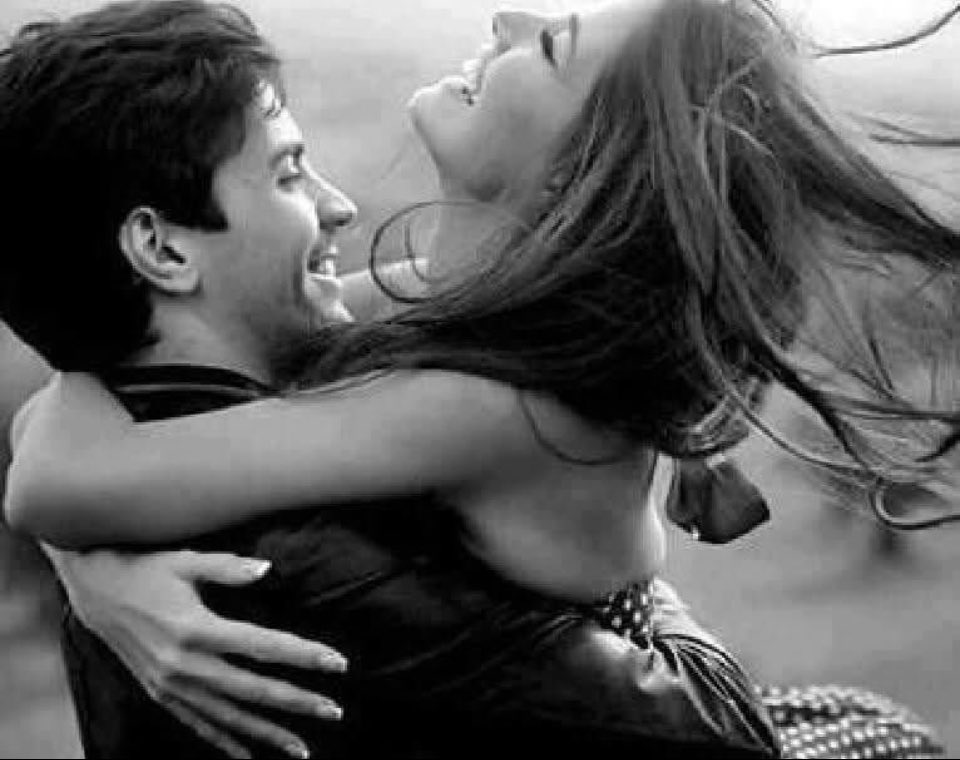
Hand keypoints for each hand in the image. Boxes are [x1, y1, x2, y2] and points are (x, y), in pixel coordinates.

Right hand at [47, 547, 346, 758]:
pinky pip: (199, 725)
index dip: (304, 656)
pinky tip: (248, 757)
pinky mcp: (161, 694)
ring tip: (302, 748)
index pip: (264, 647)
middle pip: (253, 690)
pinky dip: (226, 743)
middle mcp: (185, 664)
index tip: (338, 663)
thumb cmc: (146, 568)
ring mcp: (171, 685)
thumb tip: (269, 570)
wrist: (95, 591)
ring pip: (229, 717)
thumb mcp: (185, 560)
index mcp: (197, 628)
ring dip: (268, 734)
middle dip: (297, 702)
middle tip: (335, 711)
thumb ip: (229, 567)